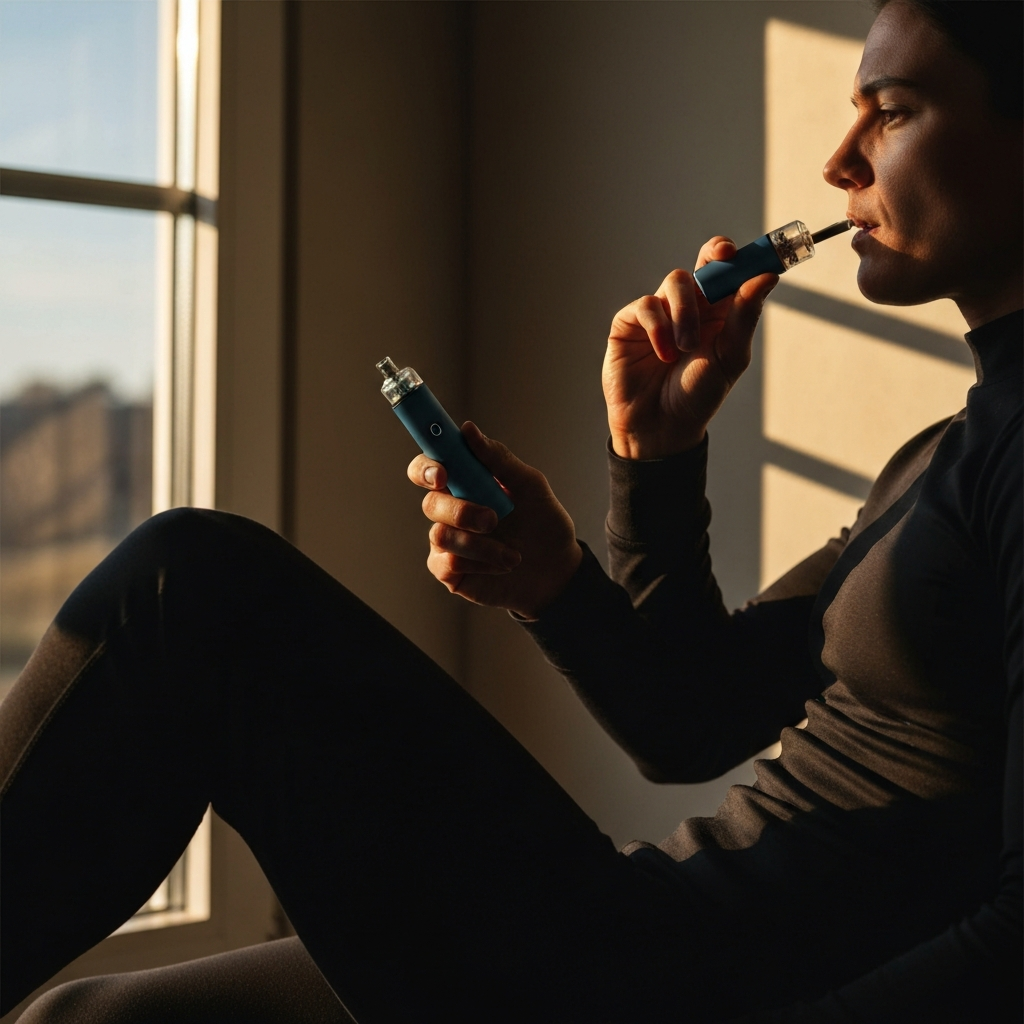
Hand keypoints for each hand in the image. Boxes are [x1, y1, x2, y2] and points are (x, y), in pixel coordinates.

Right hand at [407, 423, 582, 618]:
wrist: (558, 570)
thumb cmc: (544, 523)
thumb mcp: (530, 486)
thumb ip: (499, 459)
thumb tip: (468, 429)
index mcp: (465, 485)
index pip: (427, 468)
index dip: (426, 468)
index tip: (442, 474)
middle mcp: (450, 511)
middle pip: (430, 504)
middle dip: (462, 512)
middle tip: (493, 520)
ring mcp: (448, 542)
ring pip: (440, 535)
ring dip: (481, 545)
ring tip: (513, 554)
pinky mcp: (449, 571)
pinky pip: (447, 563)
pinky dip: (481, 563)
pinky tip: (502, 566)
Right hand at [603, 237, 777, 459]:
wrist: (660, 426)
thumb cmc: (697, 396)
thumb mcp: (729, 357)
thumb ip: (745, 316)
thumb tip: (767, 276)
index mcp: (720, 314)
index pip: (731, 273)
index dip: (741, 256)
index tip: (751, 252)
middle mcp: (690, 307)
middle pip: (703, 264)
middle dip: (713, 258)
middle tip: (722, 258)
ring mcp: (659, 313)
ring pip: (676, 282)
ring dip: (685, 312)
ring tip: (685, 348)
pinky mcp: (630, 323)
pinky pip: (646, 305)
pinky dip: (658, 327)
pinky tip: (663, 354)